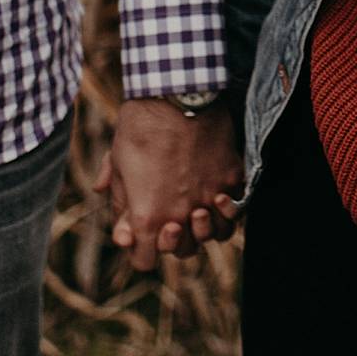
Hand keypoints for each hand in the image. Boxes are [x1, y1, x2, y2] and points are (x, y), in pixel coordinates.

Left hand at [96, 98, 242, 269]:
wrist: (175, 94)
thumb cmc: (140, 128)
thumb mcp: (118, 164)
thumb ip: (120, 198)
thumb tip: (118, 221)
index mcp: (148, 218)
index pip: (145, 261)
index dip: (140, 251)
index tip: (140, 234)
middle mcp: (182, 216)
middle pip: (185, 252)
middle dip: (174, 241)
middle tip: (169, 219)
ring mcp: (210, 198)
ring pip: (218, 235)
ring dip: (207, 227)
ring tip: (197, 208)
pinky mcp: (231, 177)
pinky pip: (238, 205)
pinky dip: (229, 205)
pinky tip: (218, 193)